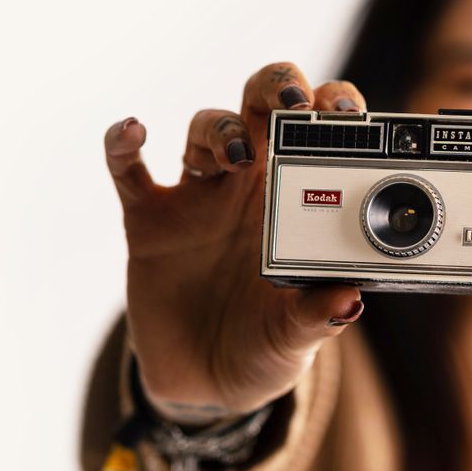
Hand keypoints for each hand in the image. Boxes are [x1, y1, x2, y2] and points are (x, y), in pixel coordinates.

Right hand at [103, 62, 368, 422]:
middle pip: (263, 105)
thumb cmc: (267, 346)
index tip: (349, 113)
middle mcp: (252, 185)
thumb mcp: (296, 337)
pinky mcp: (150, 220)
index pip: (322, 131)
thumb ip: (319, 316)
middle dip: (279, 86)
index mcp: (299, 200)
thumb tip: (349, 301)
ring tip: (236, 156)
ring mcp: (199, 197)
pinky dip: (122, 145)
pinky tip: (133, 133)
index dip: (334, 106)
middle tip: (297, 103)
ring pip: (206, 127)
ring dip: (220, 129)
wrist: (207, 384)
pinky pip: (128, 170)